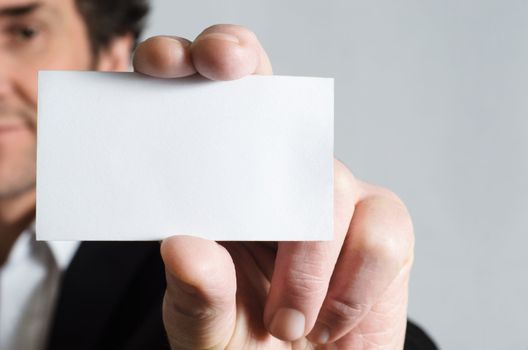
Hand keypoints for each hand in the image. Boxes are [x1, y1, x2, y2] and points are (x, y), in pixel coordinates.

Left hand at [133, 24, 414, 348]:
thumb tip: (183, 245)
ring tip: (288, 323)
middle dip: (256, 101)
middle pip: (279, 112)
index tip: (167, 61)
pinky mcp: (385, 228)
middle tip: (225, 81)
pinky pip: (381, 232)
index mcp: (229, 190)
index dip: (203, 64)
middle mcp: (283, 180)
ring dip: (308, 264)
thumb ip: (196, 293)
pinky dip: (354, 287)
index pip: (219, 106)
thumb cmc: (249, 348)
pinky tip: (331, 322)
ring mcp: (337, 199)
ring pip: (332, 184)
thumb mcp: (207, 328)